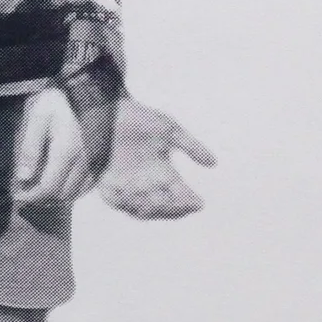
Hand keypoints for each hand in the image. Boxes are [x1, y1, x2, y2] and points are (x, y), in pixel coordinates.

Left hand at [13, 85, 93, 205]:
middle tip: (27, 191)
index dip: (31, 197)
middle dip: (43, 199)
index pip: (49, 189)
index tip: (18, 195)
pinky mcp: (103, 158)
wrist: (92, 85)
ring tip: (41, 187)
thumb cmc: (60, 99)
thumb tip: (23, 178)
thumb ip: (30, 148)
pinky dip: (73, 189)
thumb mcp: (38, 117)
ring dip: (58, 196)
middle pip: (63, 196)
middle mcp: (85, 161)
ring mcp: (97, 161)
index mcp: (66, 151)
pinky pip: (88, 185)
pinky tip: (60, 179)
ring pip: (77, 193)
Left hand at [98, 94, 214, 219]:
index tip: (199, 203)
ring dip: (153, 209)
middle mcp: (147, 184)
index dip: (190, 202)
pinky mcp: (108, 186)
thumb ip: (191, 146)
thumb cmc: (138, 118)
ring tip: (160, 202)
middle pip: (164, 208)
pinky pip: (119, 203)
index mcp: (164, 173)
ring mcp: (128, 187)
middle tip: (180, 204)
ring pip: (143, 210)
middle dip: (173, 209)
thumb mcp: (169, 130)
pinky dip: (129, 203)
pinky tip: (136, 197)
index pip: (181, 195)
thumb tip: (213, 163)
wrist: (107, 111)